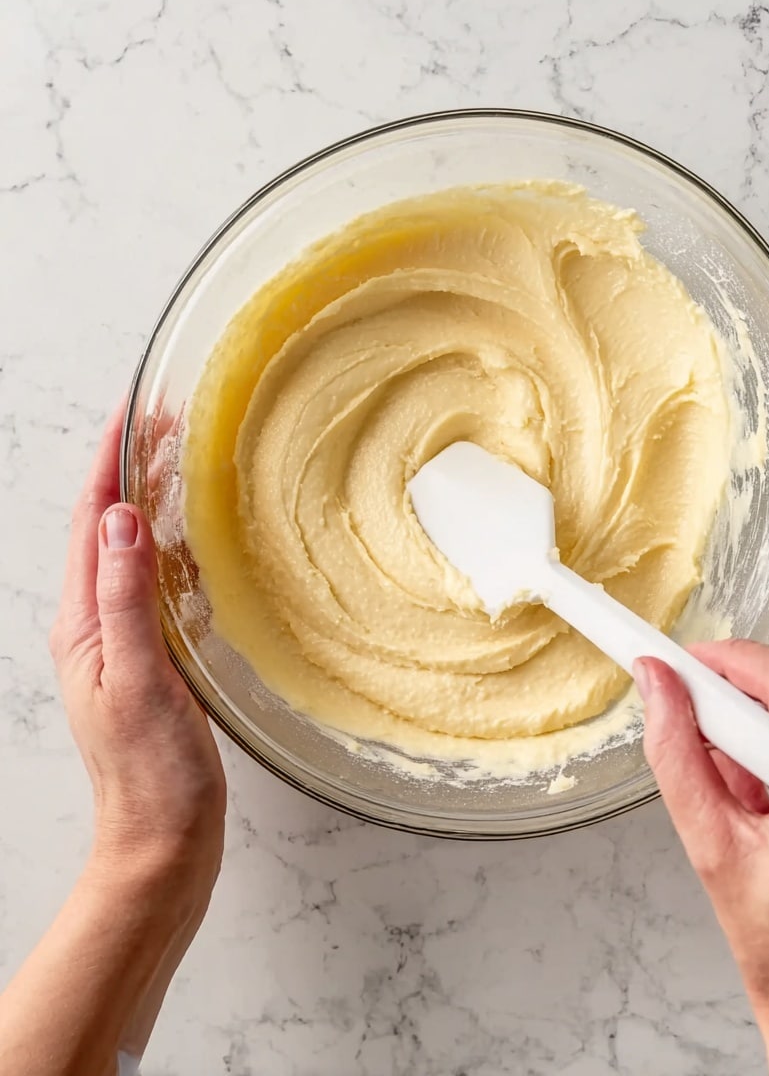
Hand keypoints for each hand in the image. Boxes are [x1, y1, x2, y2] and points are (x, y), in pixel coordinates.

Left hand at [0, 409, 226, 1075]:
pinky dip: (177, 551)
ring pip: (135, 553)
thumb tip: (120, 519)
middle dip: (132, 470)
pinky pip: (161, 588)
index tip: (133, 411)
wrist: (163, 839)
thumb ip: (125, 599)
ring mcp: (126, 643)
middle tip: (169, 423)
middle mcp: (97, 626)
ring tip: (184, 465)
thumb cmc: (149, 771)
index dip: (110, 463)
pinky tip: (202, 545)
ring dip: (154, 505)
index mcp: (83, 624)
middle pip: (110, 528)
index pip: (92, 522)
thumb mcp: (135, 679)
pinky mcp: (156, 660)